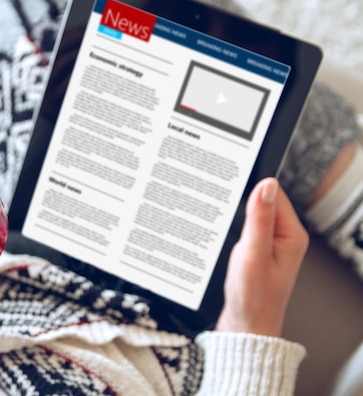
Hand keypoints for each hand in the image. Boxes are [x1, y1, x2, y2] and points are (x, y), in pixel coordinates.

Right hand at [216, 177, 308, 336]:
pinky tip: (221, 237)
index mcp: (291, 235)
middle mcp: (283, 238)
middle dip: (240, 204)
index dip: (251, 187)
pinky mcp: (255, 253)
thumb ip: (259, 218)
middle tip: (221, 207)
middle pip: (261, 203)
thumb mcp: (253, 254)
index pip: (274, 194)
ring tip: (222, 226)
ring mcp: (269, 246)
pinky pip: (244, 230)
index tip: (230, 186)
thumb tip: (266, 185)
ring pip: (250, 217)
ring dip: (234, 218)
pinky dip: (231, 230)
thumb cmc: (253, 298)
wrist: (243, 328)